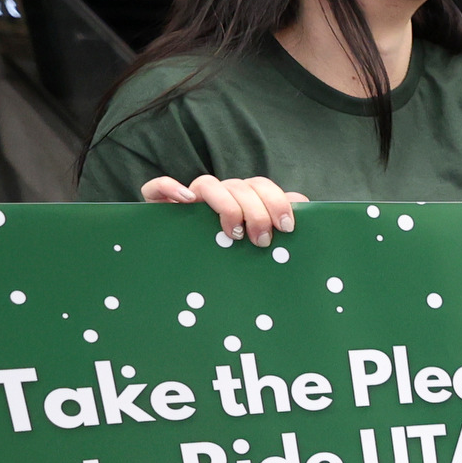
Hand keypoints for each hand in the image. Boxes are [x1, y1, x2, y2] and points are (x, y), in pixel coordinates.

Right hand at [139, 173, 307, 247]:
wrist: (182, 278)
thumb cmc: (230, 260)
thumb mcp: (259, 245)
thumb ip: (279, 223)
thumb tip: (302, 204)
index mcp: (242, 200)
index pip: (261, 186)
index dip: (277, 202)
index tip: (287, 227)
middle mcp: (218, 195)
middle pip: (240, 186)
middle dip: (256, 211)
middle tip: (262, 240)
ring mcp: (189, 199)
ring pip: (208, 184)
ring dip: (226, 205)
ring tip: (233, 233)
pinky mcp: (160, 205)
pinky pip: (159, 187)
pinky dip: (170, 188)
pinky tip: (186, 201)